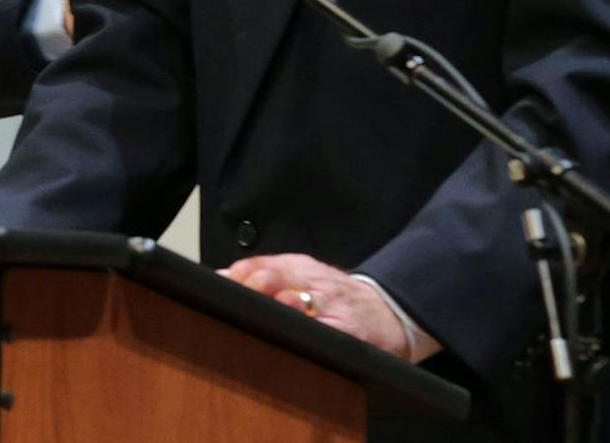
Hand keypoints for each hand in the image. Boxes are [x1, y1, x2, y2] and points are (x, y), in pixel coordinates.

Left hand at [220, 253, 415, 358]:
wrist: (390, 311)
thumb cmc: (338, 296)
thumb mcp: (304, 275)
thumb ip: (264, 274)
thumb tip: (221, 277)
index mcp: (300, 266)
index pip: (259, 266)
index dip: (236, 279)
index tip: (219, 292)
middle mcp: (313, 281)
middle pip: (269, 281)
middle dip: (246, 295)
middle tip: (228, 310)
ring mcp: (330, 306)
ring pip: (290, 304)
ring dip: (267, 313)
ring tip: (250, 325)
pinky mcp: (347, 331)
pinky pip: (319, 333)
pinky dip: (300, 336)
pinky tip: (284, 343)